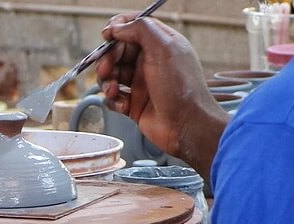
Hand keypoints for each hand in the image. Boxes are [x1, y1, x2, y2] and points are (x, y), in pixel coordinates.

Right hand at [96, 15, 228, 178]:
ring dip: (107, 82)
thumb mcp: (164, 48)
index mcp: (159, 45)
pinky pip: (113, 98)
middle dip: (107, 59)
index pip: (133, 28)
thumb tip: (117, 27)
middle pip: (117, 52)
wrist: (186, 126)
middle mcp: (149, 63)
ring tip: (114, 90)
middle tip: (106, 69)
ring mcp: (140, 85)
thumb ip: (140, 29)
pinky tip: (123, 105)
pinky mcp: (133, 105)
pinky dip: (113, 101)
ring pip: (111, 75)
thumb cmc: (182, 88)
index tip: (107, 36)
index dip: (117, 29)